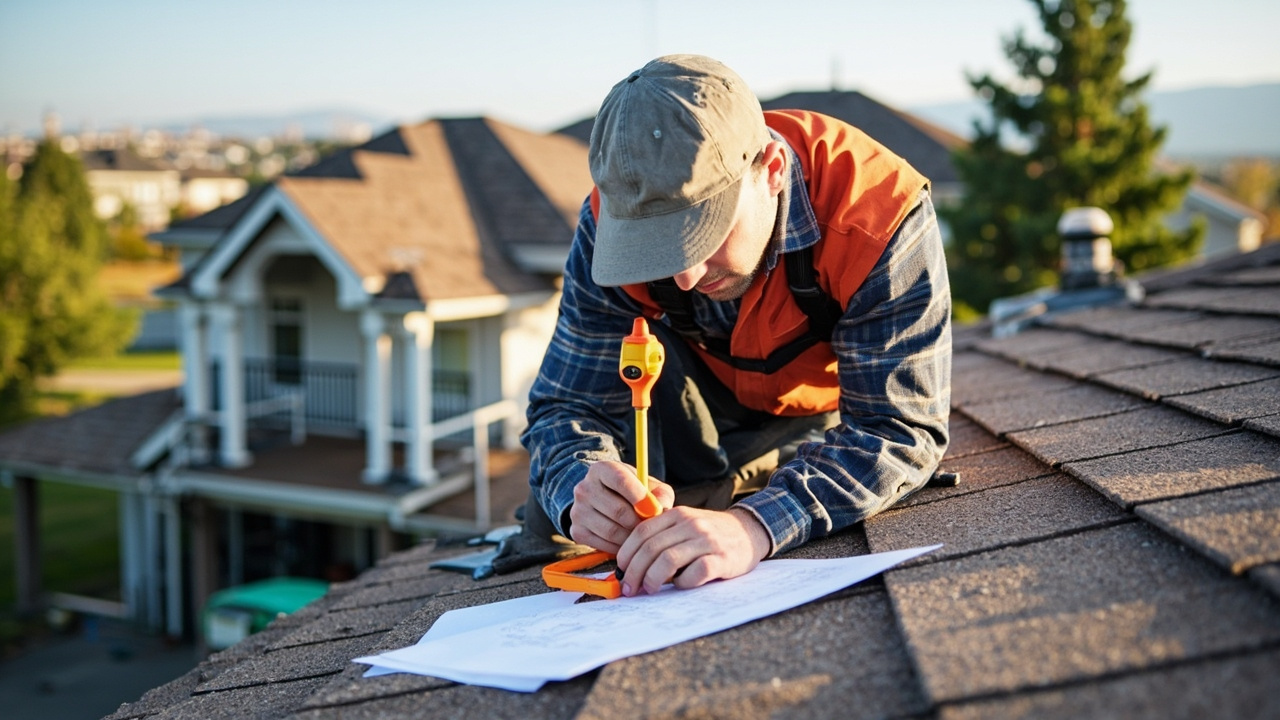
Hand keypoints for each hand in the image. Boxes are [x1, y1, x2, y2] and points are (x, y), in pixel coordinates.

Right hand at [568, 460, 674, 553]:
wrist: (604, 502)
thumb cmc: (633, 492)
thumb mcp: (648, 486)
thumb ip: (659, 494)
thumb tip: (661, 509)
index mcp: (602, 469)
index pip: (620, 480)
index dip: (639, 496)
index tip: (654, 509)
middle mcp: (584, 488)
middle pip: (617, 510)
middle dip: (639, 523)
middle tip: (652, 529)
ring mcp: (578, 510)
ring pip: (611, 530)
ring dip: (631, 538)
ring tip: (642, 536)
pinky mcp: (576, 531)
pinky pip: (603, 544)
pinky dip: (619, 547)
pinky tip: (628, 542)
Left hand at [615, 506, 770, 595]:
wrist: (749, 532)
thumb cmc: (709, 535)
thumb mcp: (684, 526)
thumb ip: (661, 537)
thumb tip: (629, 565)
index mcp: (677, 515)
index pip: (641, 532)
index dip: (626, 554)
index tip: (620, 571)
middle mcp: (691, 524)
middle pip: (651, 548)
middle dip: (634, 571)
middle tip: (629, 588)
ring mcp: (707, 541)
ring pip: (668, 560)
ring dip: (652, 579)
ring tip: (649, 589)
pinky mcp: (722, 559)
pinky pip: (695, 573)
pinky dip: (682, 583)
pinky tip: (681, 585)